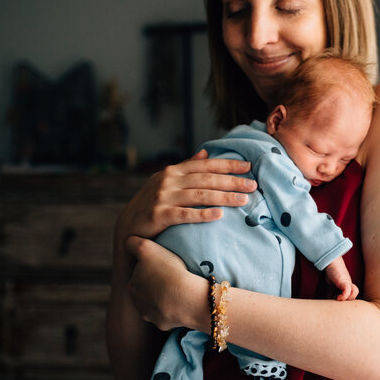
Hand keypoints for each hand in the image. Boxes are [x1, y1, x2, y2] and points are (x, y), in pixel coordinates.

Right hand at [116, 150, 256, 240]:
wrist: (127, 227)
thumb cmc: (152, 203)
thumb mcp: (167, 182)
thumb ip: (186, 167)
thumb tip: (205, 152)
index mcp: (174, 171)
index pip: (206, 165)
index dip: (228, 165)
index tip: (249, 167)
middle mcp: (169, 181)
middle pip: (207, 179)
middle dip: (232, 181)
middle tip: (253, 185)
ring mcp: (163, 197)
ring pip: (200, 195)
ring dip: (224, 197)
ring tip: (243, 201)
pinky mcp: (158, 215)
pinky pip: (185, 214)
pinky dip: (203, 214)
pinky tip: (219, 215)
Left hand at [125, 235, 204, 331]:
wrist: (184, 297)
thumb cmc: (167, 271)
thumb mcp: (147, 248)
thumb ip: (134, 243)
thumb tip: (128, 241)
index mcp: (132, 285)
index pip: (139, 275)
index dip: (150, 269)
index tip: (162, 266)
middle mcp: (137, 303)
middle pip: (146, 292)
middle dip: (155, 287)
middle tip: (171, 278)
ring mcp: (151, 316)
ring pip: (156, 306)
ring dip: (164, 300)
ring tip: (178, 291)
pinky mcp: (164, 324)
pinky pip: (169, 316)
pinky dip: (174, 311)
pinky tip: (183, 303)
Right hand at [324, 257, 358, 300]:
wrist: (331, 262)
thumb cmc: (332, 273)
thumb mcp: (331, 286)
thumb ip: (331, 293)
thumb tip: (327, 302)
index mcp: (348, 287)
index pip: (352, 297)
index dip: (345, 301)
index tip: (336, 302)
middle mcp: (349, 285)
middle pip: (354, 295)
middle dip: (347, 301)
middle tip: (338, 302)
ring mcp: (347, 282)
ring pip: (355, 292)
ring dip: (348, 298)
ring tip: (339, 299)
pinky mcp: (344, 281)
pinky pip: (348, 290)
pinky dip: (344, 296)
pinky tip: (338, 297)